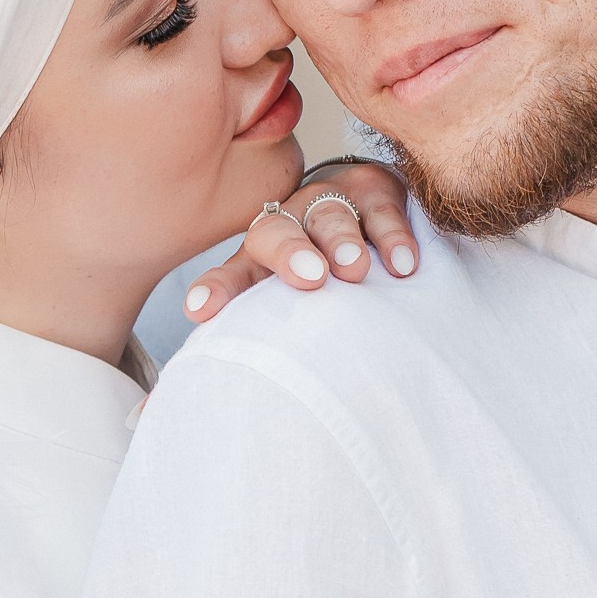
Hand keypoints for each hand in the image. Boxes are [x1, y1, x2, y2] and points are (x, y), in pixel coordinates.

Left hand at [183, 159, 417, 322]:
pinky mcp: (375, 192)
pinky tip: (403, 266)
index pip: (232, 275)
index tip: (200, 311)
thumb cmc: (323, 275)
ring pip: (329, 216)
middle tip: (312, 279)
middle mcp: (290, 224)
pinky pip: (383, 211)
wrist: (368, 206)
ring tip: (356, 270)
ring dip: (341, 242)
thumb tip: (193, 405)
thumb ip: (262, 340)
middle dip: (289, 254)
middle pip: (276, 233)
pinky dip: (393, 238)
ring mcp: (330, 203)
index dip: (217, 290)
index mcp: (259, 258)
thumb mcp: (291, 306)